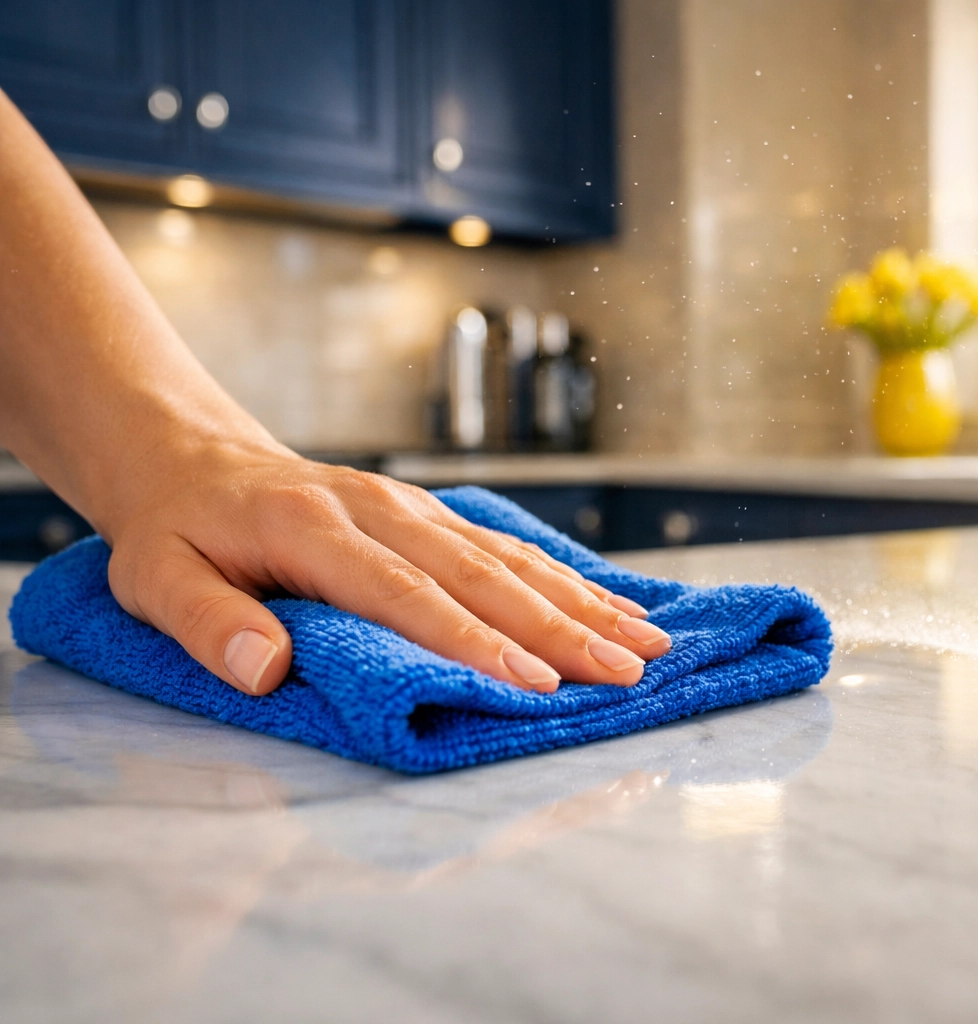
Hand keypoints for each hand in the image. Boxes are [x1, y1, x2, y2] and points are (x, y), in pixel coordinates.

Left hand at [101, 442, 669, 695]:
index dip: (470, 639)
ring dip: (580, 603)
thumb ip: (209, 622)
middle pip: (480, 574)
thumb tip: (266, 670)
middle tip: (623, 672)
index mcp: (312, 527)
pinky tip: (611, 606)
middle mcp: (379, 509)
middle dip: (559, 627)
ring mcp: (412, 507)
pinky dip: (565, 578)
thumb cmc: (176, 531)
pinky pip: (506, 546)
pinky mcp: (430, 514)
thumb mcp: (153, 578)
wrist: (192, 457)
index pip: (404, 593)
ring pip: (508, 558)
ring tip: (645, 644)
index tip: (530, 681)